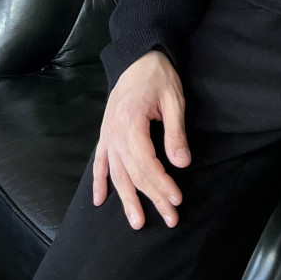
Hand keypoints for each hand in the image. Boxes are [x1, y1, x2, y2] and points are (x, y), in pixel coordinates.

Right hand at [93, 50, 190, 229]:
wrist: (138, 57)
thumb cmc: (159, 76)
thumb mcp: (174, 99)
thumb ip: (176, 132)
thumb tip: (181, 163)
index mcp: (130, 124)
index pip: (147, 164)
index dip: (162, 184)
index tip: (177, 199)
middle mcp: (113, 133)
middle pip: (133, 174)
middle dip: (151, 198)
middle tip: (169, 218)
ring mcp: (107, 134)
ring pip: (116, 174)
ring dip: (126, 199)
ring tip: (137, 222)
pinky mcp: (105, 133)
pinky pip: (100, 162)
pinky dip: (99, 181)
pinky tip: (99, 200)